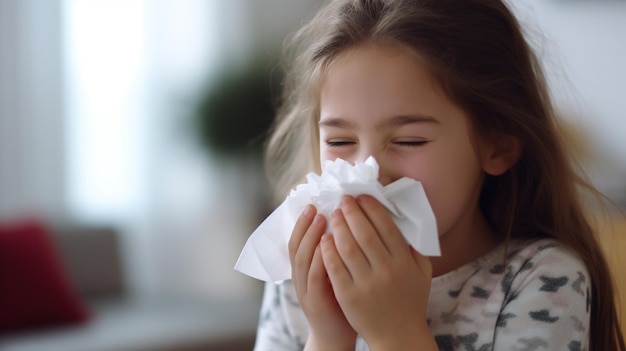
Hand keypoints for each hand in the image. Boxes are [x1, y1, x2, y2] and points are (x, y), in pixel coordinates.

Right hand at [289, 205, 356, 350]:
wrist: (336, 336)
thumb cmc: (341, 300)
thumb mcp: (335, 272)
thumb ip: (336, 251)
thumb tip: (346, 222)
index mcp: (305, 268)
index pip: (299, 239)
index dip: (304, 222)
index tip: (314, 202)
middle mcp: (301, 277)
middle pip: (297, 245)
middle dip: (305, 224)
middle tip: (315, 206)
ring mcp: (305, 289)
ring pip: (302, 258)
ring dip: (311, 237)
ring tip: (321, 219)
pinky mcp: (315, 301)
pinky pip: (314, 277)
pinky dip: (318, 260)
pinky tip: (326, 246)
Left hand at [320, 195, 435, 349]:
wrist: (398, 335)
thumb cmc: (410, 300)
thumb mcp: (422, 273)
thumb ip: (414, 247)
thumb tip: (401, 220)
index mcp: (404, 262)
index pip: (386, 226)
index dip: (372, 208)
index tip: (361, 197)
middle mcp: (386, 270)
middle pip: (364, 233)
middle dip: (351, 212)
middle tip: (343, 201)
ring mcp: (366, 284)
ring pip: (347, 247)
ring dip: (338, 227)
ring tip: (333, 216)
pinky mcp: (349, 295)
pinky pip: (335, 267)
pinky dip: (328, 250)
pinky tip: (324, 239)